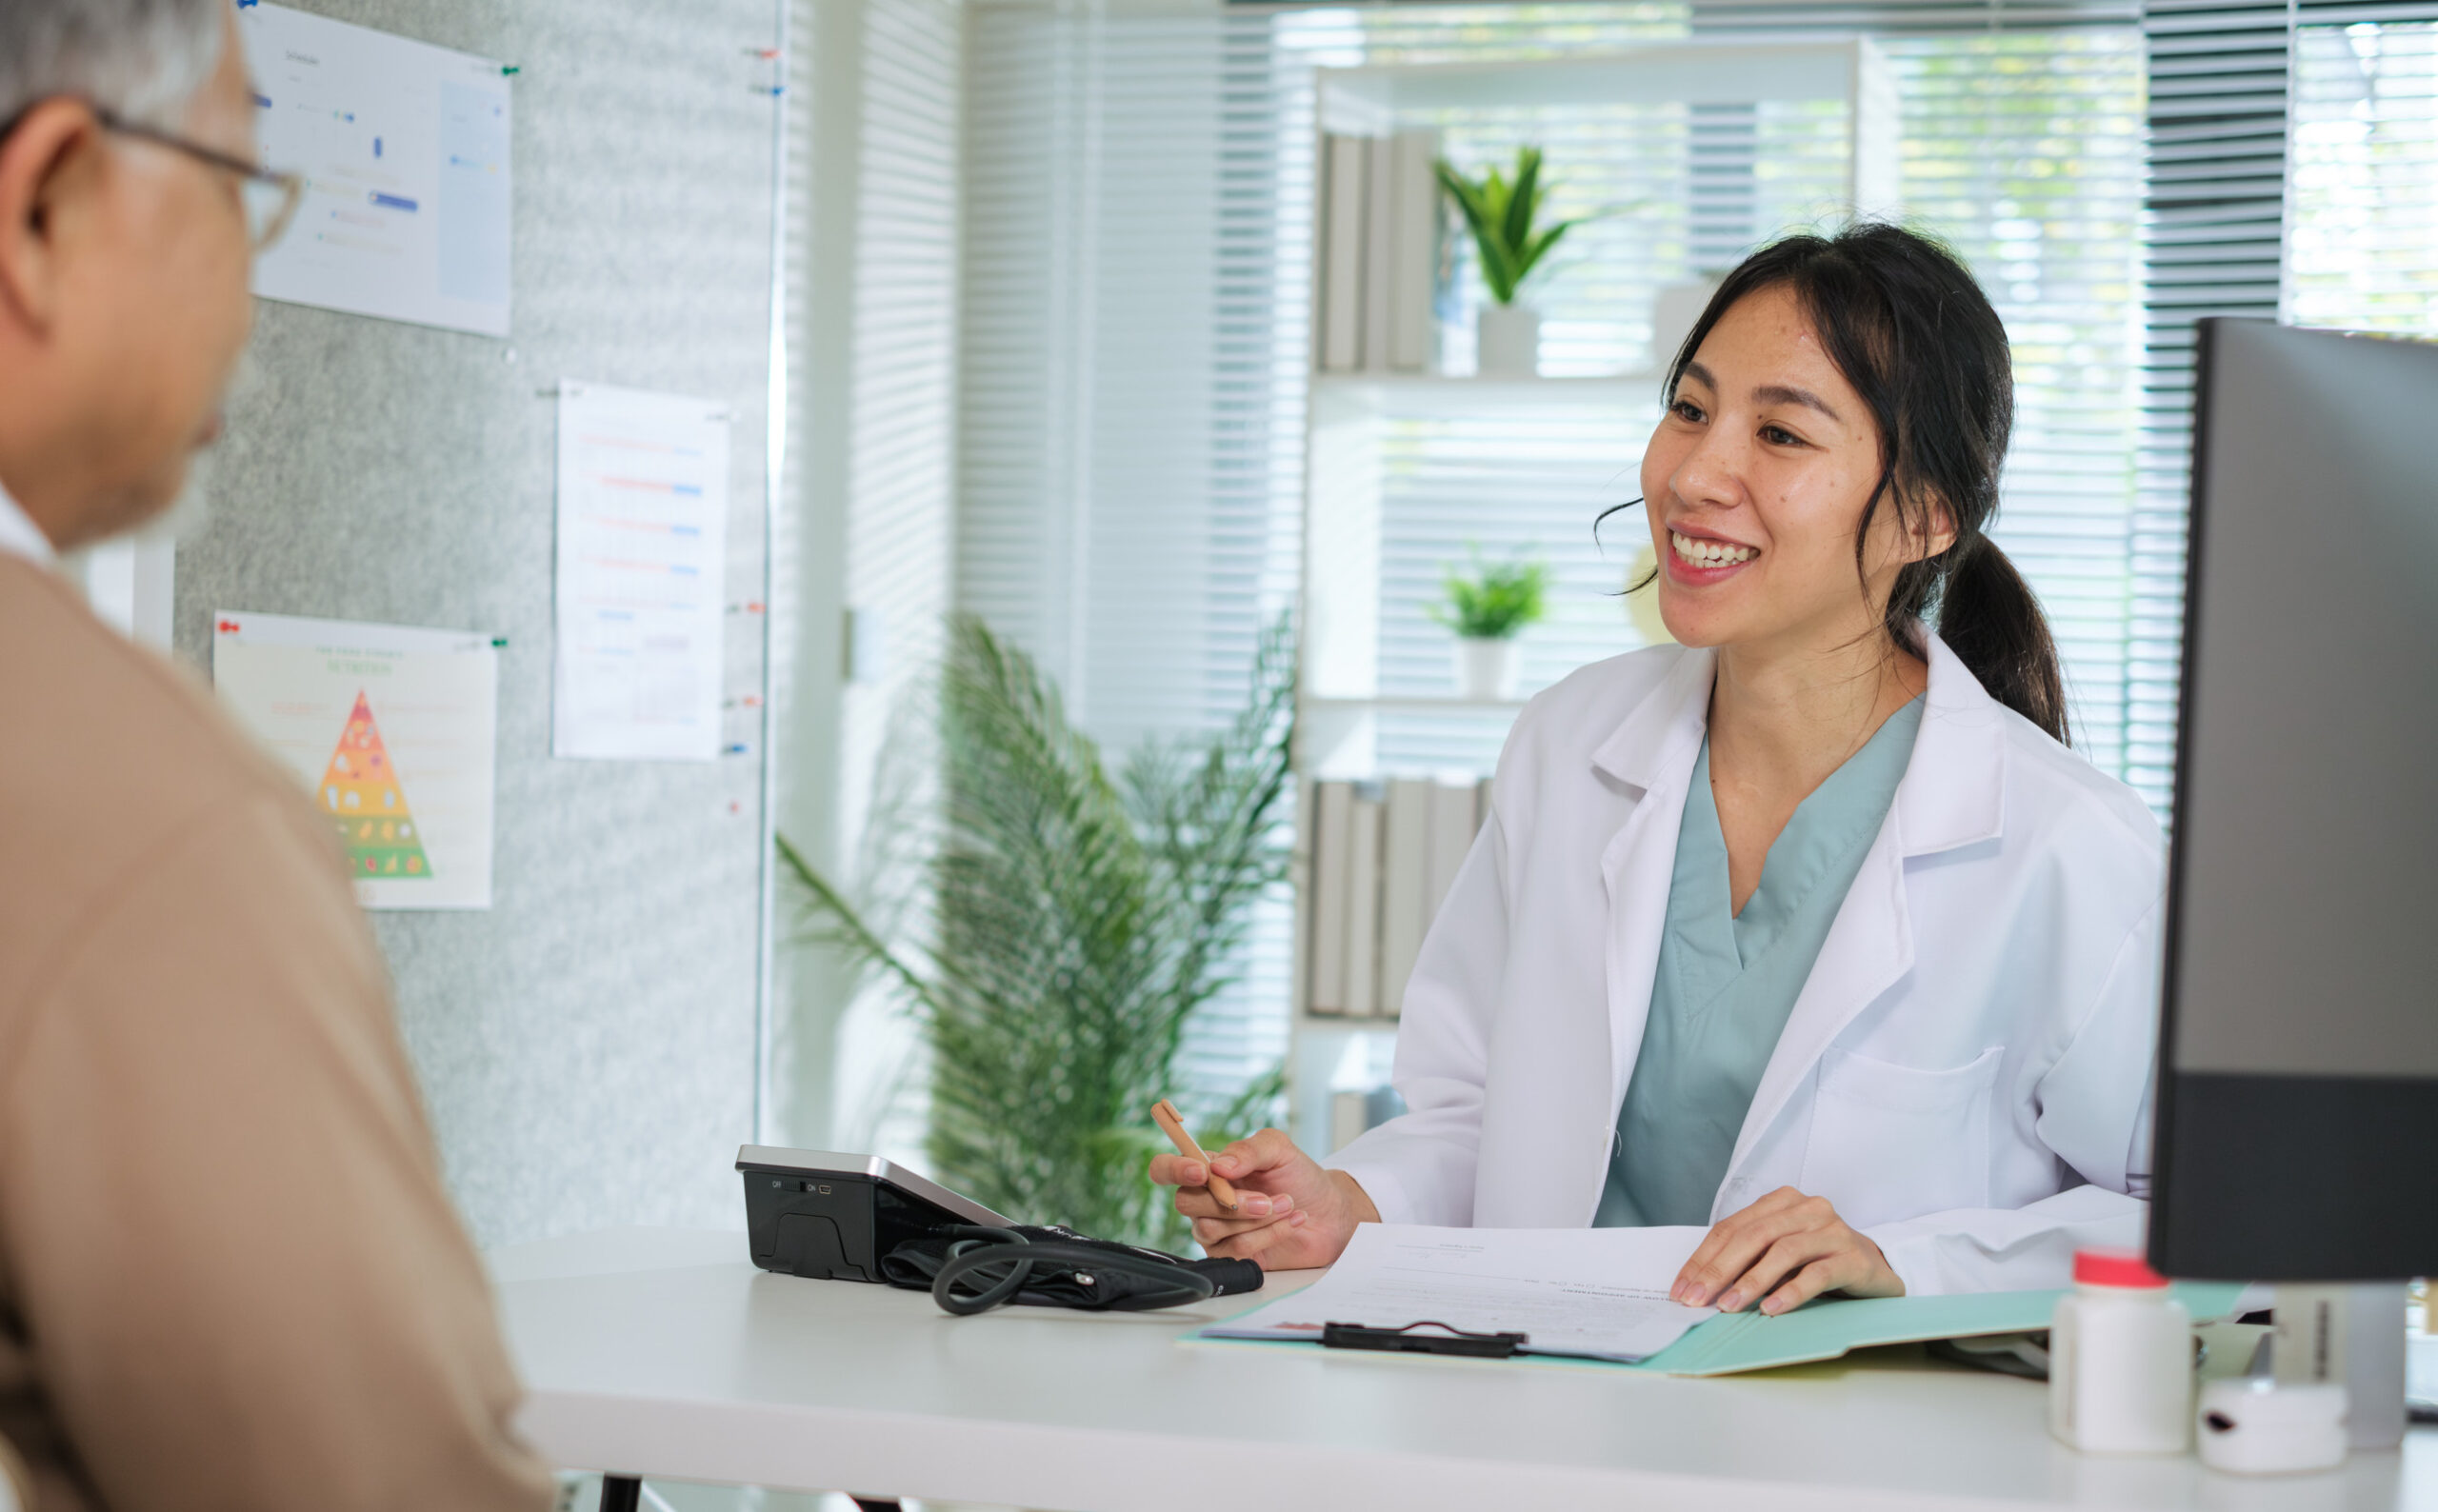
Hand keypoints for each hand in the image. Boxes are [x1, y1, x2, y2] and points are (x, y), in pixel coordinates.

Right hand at [1147, 1127, 1378, 1269]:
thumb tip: (1218, 1166)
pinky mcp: (1233, 1254)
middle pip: (1185, 1203)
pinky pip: (1236, 1248)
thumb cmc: (1300, 1177)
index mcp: (1209, 1169)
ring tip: (1287, 1205)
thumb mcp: (1279, 1149)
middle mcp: (1206, 1200)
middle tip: (1267, 1199)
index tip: (1202, 1172)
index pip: (1165, 1169)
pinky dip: (1268, 1234)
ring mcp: (1217, 1230)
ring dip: (1255, 1218)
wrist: (1330, 1213)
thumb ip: (1248, 1150)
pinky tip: (1290, 1221)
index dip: (1173, 1170)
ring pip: (1210, 1228)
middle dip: (1230, 1202)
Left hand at [1669, 1187, 1903, 1314]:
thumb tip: (1700, 1286)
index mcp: (1782, 1201)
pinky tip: (1771, 1309)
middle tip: (1697, 1299)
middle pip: (1753, 1236)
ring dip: (1751, 1281)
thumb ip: (1747, 1257)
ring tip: (1729, 1307)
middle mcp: (1807, 1208)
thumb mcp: (1779, 1253)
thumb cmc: (1819, 1260)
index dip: (1703, 1258)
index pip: (1732, 1227)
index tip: (1681, 1288)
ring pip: (1783, 1251)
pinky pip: (1817, 1273)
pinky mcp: (1854, 1256)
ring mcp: (1833, 1230)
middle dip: (1719, 1270)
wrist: (1878, 1268)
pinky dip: (1790, 1291)